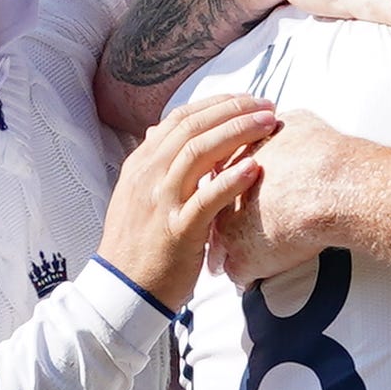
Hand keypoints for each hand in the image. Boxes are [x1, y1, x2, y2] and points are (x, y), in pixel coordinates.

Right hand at [96, 95, 277, 309]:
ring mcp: (161, 202)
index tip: (246, 99)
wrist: (124, 290)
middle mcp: (149, 176)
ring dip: (237, 133)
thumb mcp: (138, 194)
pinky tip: (253, 167)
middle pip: (192, 128)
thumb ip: (153, 163)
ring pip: (198, 153)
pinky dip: (230, 180)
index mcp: (142, 164)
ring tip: (267, 124)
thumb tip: (158, 131)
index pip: (180, 119)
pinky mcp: (177, 231)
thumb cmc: (139, 244)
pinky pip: (205, 199)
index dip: (217, 104)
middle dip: (233, 110)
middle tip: (266, 105)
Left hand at [209, 112, 357, 284]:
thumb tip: (284, 120)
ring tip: (224, 255)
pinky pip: (238, 273)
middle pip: (206, 212)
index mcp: (230, 167)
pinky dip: (244, 274)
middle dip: (210, 218)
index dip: (221, 184)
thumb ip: (282, 125)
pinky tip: (248, 276)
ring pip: (216, 248)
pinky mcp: (245, 261)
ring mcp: (229, 233)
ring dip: (222, 251)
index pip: (213, 177)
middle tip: (217, 223)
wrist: (328, 186)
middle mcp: (222, 200)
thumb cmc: (317, 155)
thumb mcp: (297, 124)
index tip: (226, 190)